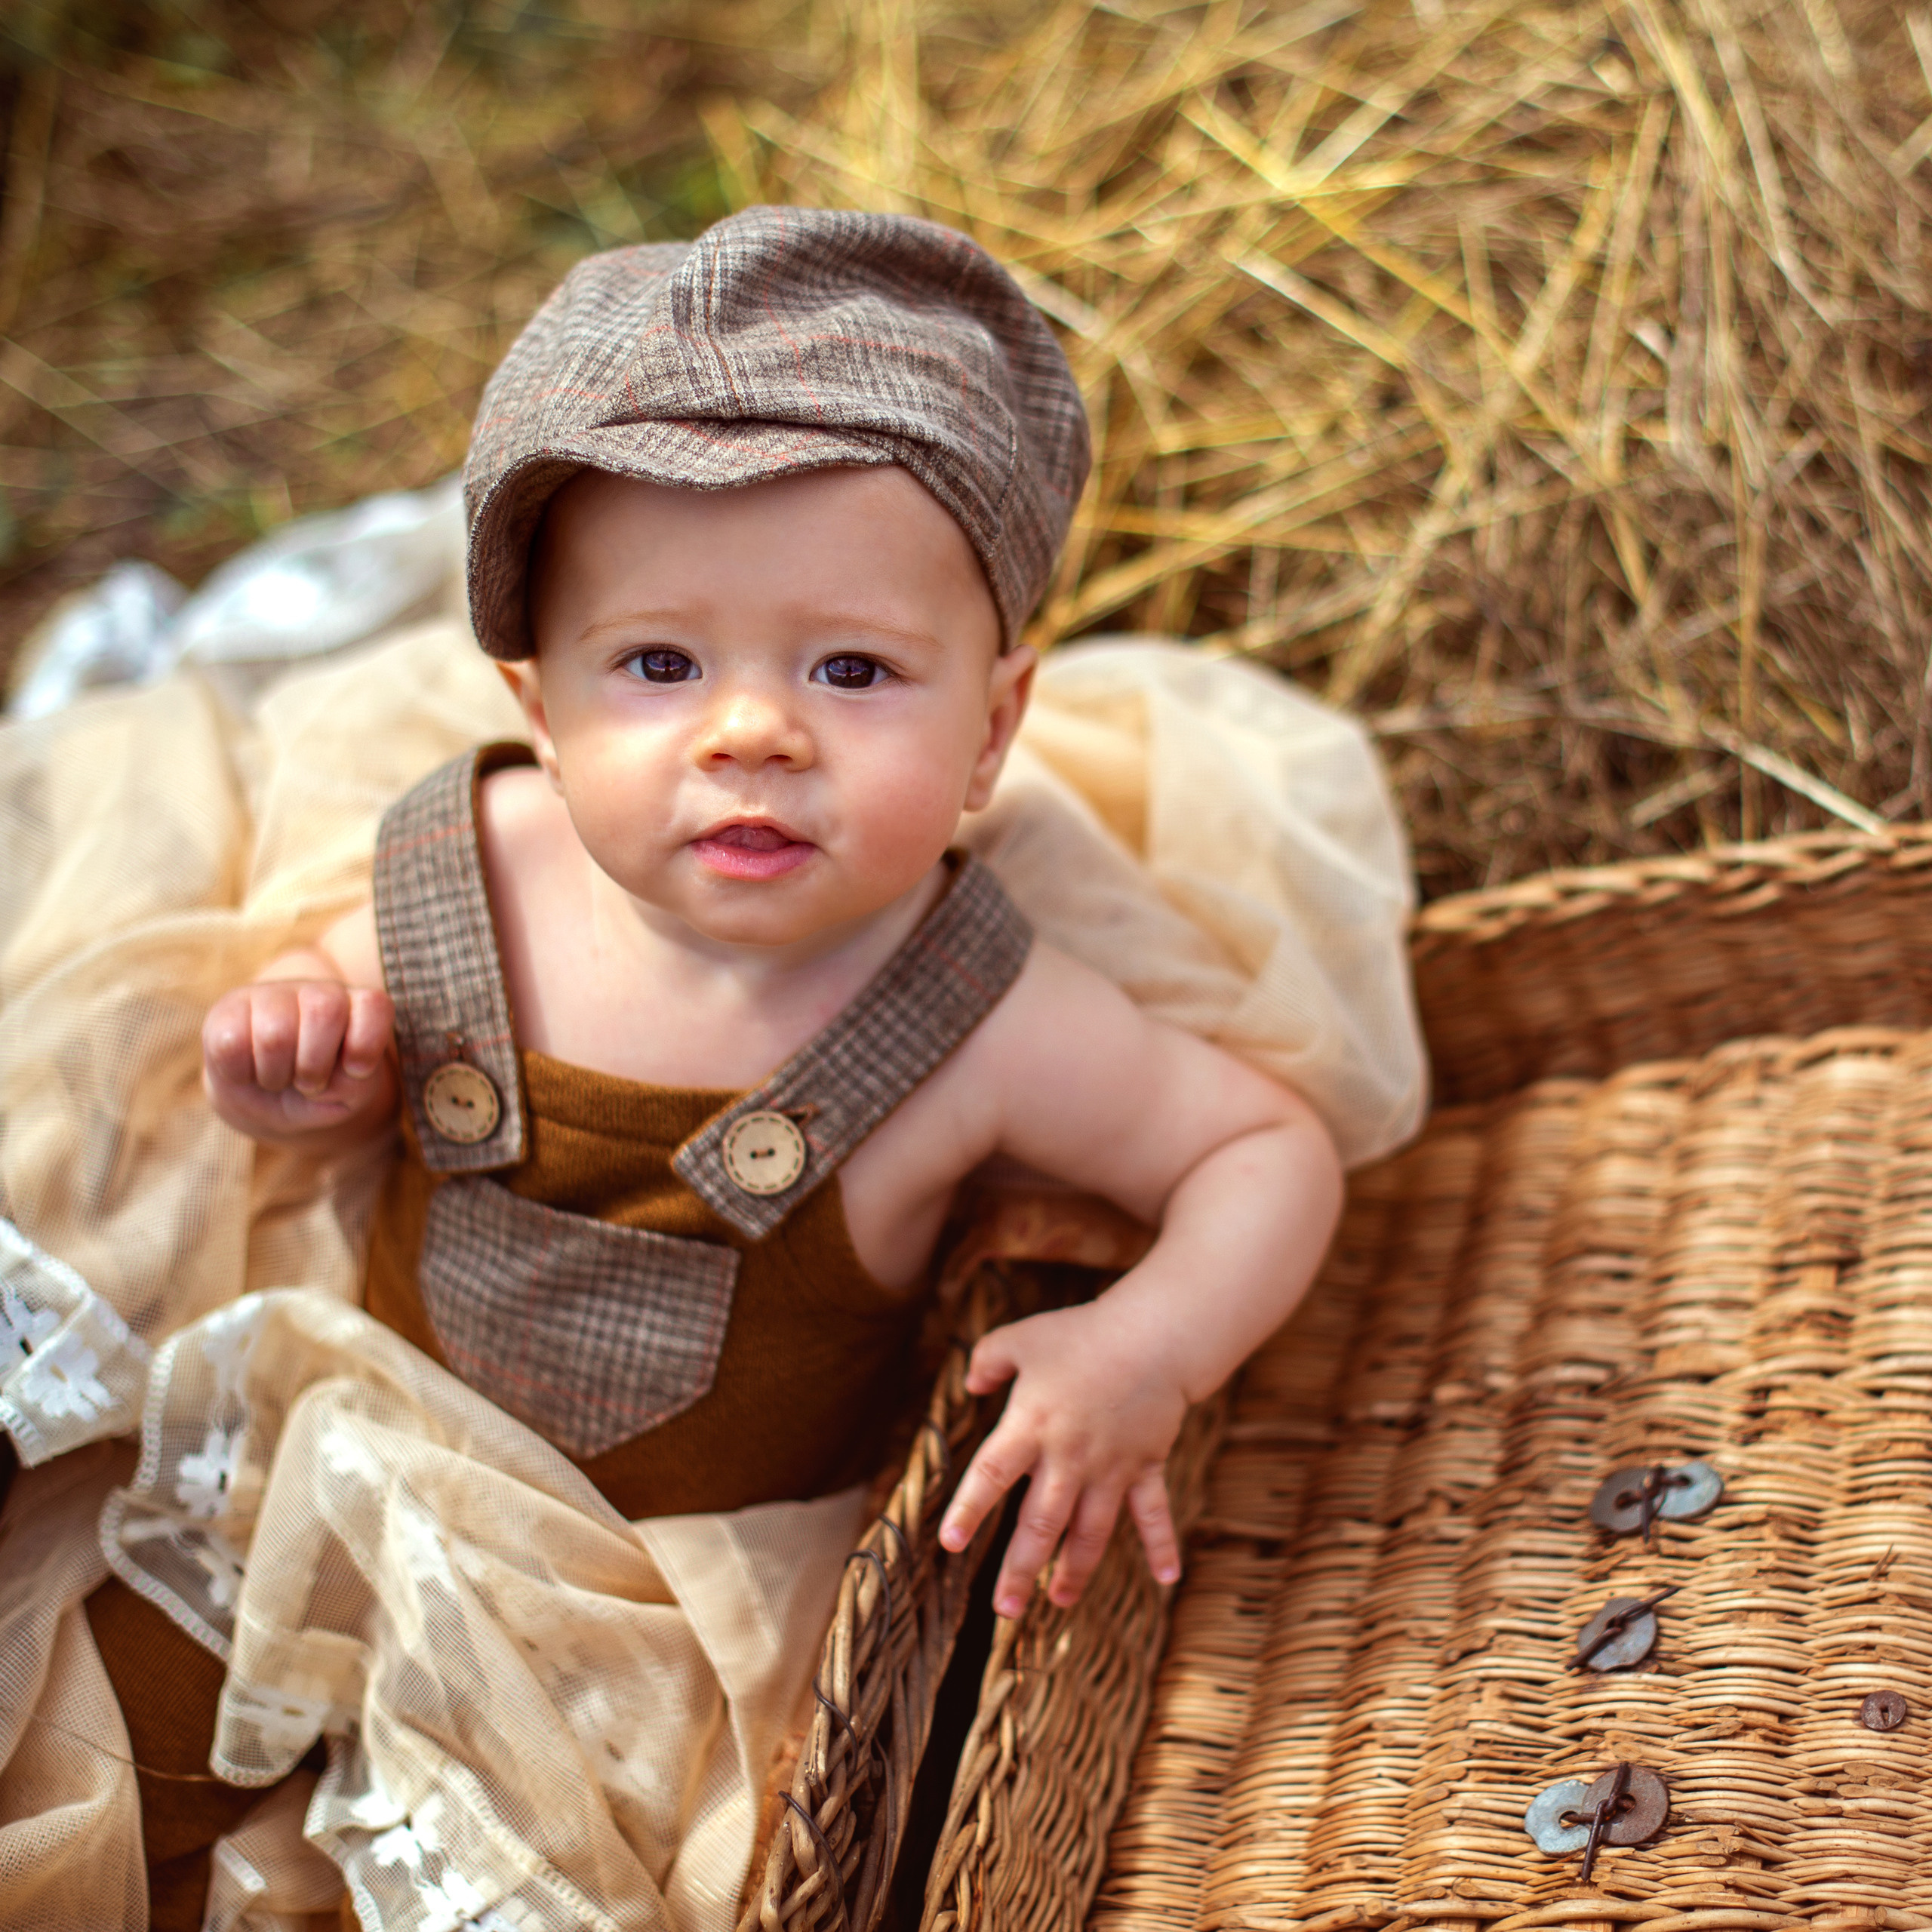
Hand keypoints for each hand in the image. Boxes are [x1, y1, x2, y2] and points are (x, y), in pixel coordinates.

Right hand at [202, 978, 395, 1146]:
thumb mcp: (347, 1098)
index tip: (356, 1071)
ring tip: (278, 1079)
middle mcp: (317, 991)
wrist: (266, 1100)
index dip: (366, 1045)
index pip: (373, 1005)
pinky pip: (231, 1045)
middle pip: (324, 1011)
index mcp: (358, 1007)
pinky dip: (241, 1073)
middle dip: (315, 1066)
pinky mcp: (227, 1009)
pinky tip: (248, 1072)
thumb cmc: (319, 1093)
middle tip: (308, 1083)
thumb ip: (352, 1087)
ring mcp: (270, 995)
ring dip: (276, 1076)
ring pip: (275, 1034)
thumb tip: (326, 1078)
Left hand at [935, 1300, 1186, 1617]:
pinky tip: (1167, 1579)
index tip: (950, 1544)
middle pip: (1040, 1523)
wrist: (1152, 1333)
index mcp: (1031, 1425)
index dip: (969, 1509)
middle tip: (1005, 1609)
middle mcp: (1068, 1456)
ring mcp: (1111, 1467)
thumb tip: (970, 1385)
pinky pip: (1154, 1513)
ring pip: (1090, 1531)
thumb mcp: (1021, 1338)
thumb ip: (988, 1361)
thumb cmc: (1081, 1334)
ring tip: (1058, 1602)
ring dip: (1075, 1570)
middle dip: (1021, 1569)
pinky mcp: (1145, 1466)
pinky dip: (1161, 1544)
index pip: (991, 1473)